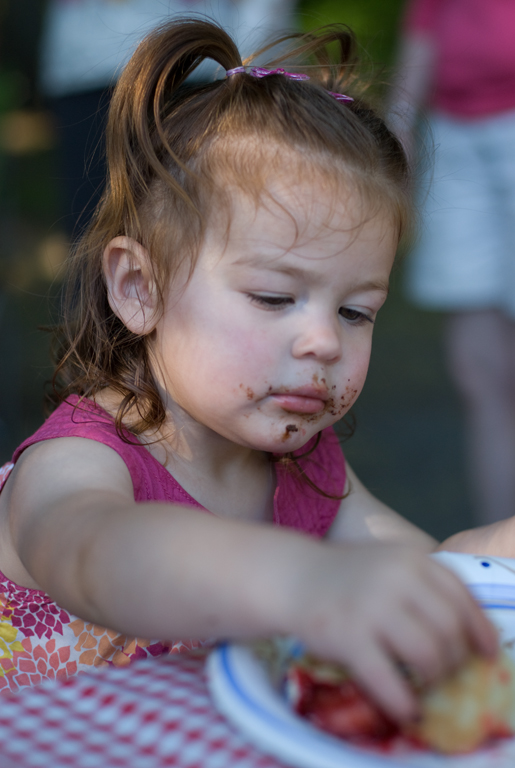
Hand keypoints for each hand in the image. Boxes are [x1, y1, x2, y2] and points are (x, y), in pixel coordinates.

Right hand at [285, 542, 497, 723]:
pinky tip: (408, 708)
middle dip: (455, 659)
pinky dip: (404, 701)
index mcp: (411, 559)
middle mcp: (396, 578)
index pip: (461, 597)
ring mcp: (372, 607)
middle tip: (445, 672)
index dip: (481, 630)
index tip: (488, 653)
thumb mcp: (392, 563)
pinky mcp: (348, 636)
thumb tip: (471, 632)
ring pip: (428, 654)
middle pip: (449, 629)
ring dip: (434, 678)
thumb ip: (426, 587)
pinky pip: (388, 679)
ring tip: (425, 684)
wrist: (294, 577)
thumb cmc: (349, 576)